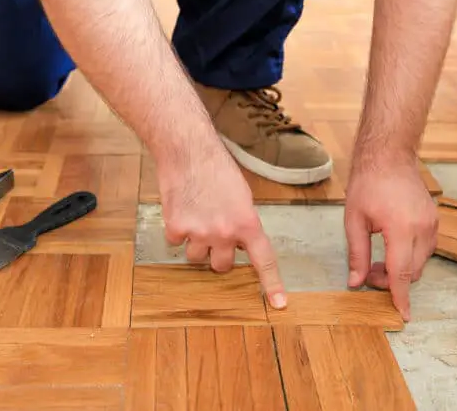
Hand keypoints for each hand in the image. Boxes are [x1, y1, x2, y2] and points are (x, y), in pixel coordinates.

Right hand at [157, 148, 286, 308]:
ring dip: (196, 243)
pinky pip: (177, 242)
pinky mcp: (176, 228)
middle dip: (218, 253)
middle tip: (214, 231)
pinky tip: (181, 208)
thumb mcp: (242, 195)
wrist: (188, 150)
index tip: (279, 304)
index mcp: (248, 223)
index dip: (272, 284)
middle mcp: (225, 233)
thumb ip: (243, 222)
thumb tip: (239, 241)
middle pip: (221, 266)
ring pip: (196, 257)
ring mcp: (199, 232)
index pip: (264, 260)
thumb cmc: (217, 167)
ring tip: (196, 215)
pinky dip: (177, 230)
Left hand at [344, 155, 437, 320]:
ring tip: (376, 258)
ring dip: (401, 268)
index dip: (400, 297)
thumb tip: (355, 282)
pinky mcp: (434, 220)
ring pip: (420, 262)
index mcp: (401, 229)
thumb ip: (356, 254)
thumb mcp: (354, 220)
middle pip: (412, 272)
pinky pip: (425, 248)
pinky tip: (391, 246)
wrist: (389, 156)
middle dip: (391, 280)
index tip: (403, 316)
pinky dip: (409, 255)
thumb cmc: (368, 183)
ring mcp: (432, 224)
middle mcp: (422, 229)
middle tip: (367, 273)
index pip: (402, 273)